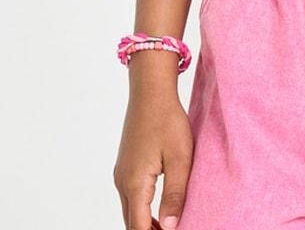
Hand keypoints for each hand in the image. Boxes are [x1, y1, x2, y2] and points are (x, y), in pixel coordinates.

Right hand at [114, 85, 192, 229]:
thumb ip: (175, 195)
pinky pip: (130, 197)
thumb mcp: (180, 158)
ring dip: (145, 224)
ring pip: (130, 211)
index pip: (140, 228)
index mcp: (135, 184)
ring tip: (167, 226)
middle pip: (132, 223)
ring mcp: (121, 173)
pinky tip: (158, 209)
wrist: (150, 91)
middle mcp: (122, 182)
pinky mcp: (126, 165)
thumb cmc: (167, 120)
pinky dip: (142, 210)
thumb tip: (170, 228)